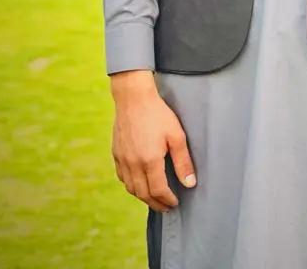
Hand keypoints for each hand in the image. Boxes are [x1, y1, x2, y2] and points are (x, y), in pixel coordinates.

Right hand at [110, 70, 195, 212]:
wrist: (133, 99)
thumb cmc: (158, 114)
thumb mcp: (177, 136)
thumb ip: (183, 162)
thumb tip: (190, 183)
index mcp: (149, 161)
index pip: (158, 190)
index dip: (167, 200)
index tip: (175, 203)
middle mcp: (133, 164)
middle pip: (143, 194)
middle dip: (156, 203)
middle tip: (166, 207)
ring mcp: (122, 160)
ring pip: (131, 188)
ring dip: (143, 197)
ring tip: (155, 199)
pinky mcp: (116, 154)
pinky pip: (122, 177)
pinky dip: (131, 186)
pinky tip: (139, 184)